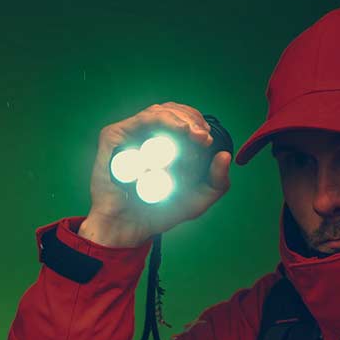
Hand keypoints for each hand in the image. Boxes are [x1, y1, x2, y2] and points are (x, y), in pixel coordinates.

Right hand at [80, 102, 232, 247]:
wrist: (129, 228)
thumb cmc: (158, 215)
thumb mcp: (196, 202)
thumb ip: (217, 184)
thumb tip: (225, 155)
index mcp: (163, 145)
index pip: (184, 121)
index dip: (198, 124)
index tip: (207, 140)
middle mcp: (146, 137)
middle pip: (173, 112)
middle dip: (192, 119)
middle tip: (202, 137)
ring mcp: (130, 135)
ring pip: (159, 111)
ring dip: (181, 118)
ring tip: (192, 133)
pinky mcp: (114, 136)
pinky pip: (141, 120)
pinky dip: (163, 120)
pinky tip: (179, 130)